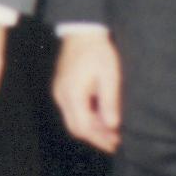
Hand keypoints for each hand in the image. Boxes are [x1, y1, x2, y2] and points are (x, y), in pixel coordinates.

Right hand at [52, 30, 122, 153]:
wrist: (82, 32)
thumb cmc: (98, 51)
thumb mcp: (109, 75)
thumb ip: (110, 101)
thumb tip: (112, 125)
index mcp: (72, 94)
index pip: (84, 127)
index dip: (100, 138)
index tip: (116, 143)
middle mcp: (61, 96)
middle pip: (76, 127)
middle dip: (96, 137)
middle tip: (115, 142)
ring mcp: (59, 92)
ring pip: (73, 120)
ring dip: (92, 128)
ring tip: (111, 131)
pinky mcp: (61, 88)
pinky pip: (72, 110)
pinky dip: (86, 117)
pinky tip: (100, 117)